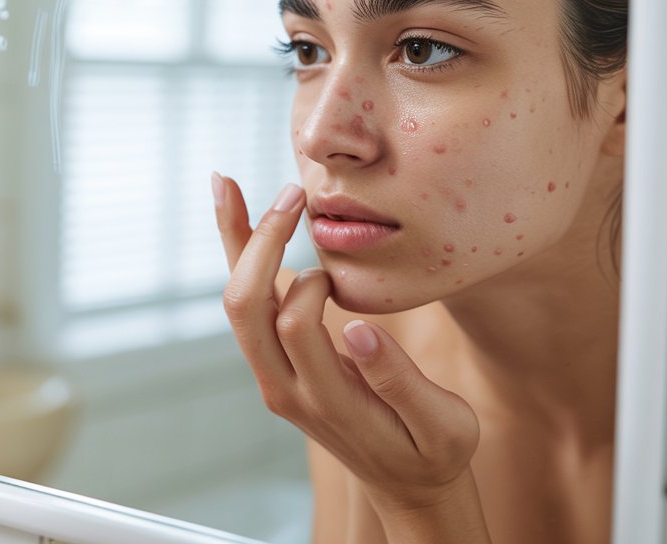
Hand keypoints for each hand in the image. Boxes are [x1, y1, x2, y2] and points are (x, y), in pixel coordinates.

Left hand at [213, 173, 487, 536]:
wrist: (408, 483)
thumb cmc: (434, 451)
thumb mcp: (442, 426)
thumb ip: (400, 381)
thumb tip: (357, 328)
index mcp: (327, 402)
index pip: (295, 328)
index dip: (312, 286)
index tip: (340, 270)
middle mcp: (284, 389)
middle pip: (246, 310)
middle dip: (259, 245)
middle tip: (290, 193)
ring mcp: (272, 375)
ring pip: (237, 303)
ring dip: (235, 242)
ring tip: (224, 183)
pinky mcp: (274, 361)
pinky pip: (248, 304)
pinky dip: (238, 255)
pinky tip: (235, 211)